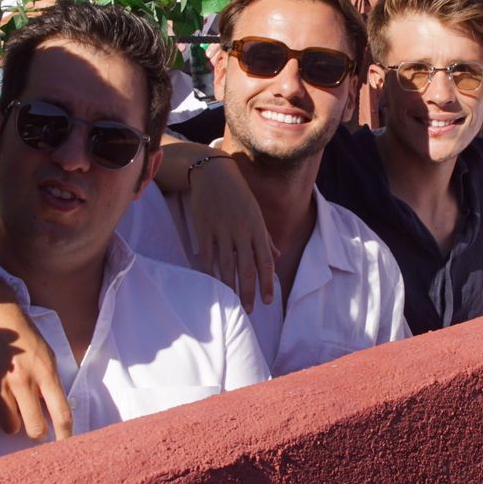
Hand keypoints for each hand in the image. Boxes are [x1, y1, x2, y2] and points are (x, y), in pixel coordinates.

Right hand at [0, 297, 72, 439]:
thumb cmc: (23, 334)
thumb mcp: (47, 354)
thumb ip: (52, 383)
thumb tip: (56, 412)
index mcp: (45, 372)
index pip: (62, 414)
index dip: (66, 437)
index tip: (65, 448)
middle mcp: (23, 380)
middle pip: (34, 428)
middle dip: (36, 431)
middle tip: (33, 424)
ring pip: (9, 426)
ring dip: (12, 422)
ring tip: (11, 407)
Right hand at [188, 155, 277, 309]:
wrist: (213, 173)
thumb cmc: (238, 193)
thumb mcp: (256, 213)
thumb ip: (266, 237)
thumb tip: (278, 256)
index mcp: (257, 228)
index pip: (266, 261)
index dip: (267, 282)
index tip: (268, 301)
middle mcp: (242, 231)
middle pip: (247, 268)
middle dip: (249, 291)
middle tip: (248, 310)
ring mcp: (222, 231)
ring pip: (227, 266)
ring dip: (230, 287)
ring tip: (231, 303)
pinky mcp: (204, 229)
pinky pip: (207, 256)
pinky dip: (209, 273)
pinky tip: (211, 286)